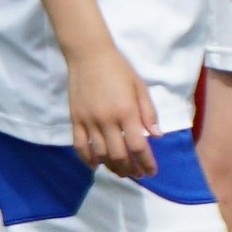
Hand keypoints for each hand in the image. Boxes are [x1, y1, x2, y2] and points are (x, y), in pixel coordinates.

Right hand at [66, 44, 158, 174]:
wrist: (89, 57)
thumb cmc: (119, 70)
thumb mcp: (140, 87)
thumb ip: (148, 113)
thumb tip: (157, 136)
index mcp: (127, 111)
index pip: (138, 146)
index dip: (146, 162)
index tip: (151, 171)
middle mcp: (107, 120)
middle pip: (119, 154)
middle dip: (131, 168)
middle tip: (138, 175)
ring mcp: (89, 121)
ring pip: (100, 154)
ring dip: (112, 167)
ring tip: (122, 173)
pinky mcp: (75, 120)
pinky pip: (79, 146)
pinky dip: (87, 159)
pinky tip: (96, 165)